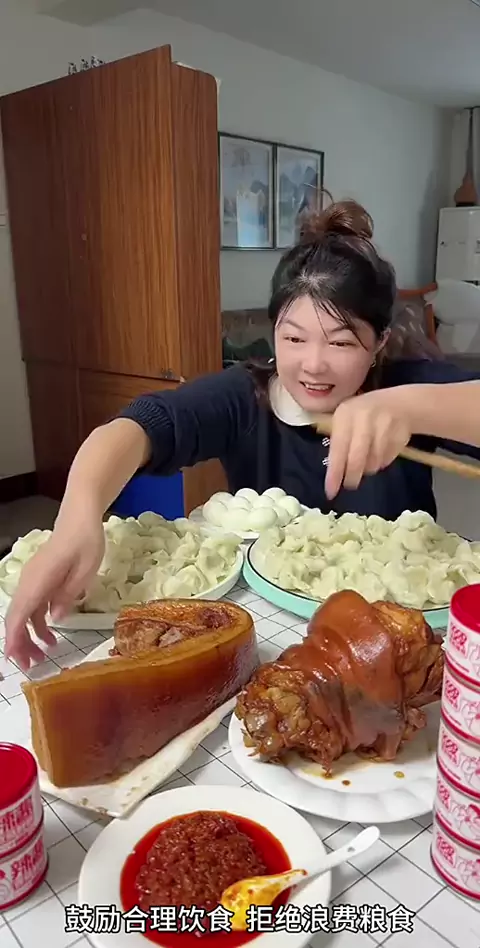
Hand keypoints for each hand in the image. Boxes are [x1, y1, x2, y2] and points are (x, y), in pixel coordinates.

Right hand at [5, 519, 104, 669]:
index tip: (15, 659)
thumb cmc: (85, 540)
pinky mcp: (41, 580)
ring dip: (30, 636)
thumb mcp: (85, 570)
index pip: (18, 615)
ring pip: (24, 614)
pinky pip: (34, 606)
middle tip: (32, 665)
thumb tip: (55, 619)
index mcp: (38, 580)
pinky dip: (39, 622)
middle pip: (17, 618)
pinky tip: (51, 636)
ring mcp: (34, 580)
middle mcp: (30, 581)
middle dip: (21, 643)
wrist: (80, 517)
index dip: (14, 639)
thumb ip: (69, 595)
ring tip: (44, 656)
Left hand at [324, 388, 411, 499]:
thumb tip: (334, 472)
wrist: (399, 404)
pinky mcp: (400, 435)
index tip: (331, 491)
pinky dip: (381, 462)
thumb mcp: (346, 420)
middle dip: (352, 476)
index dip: (334, 472)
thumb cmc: (363, 416)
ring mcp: (385, 425)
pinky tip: (380, 453)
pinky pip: (387, 460)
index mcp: (345, 413)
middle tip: (350, 485)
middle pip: (357, 458)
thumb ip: (339, 442)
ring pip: (373, 461)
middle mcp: (364, 418)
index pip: (338, 448)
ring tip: (367, 459)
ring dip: (368, 468)